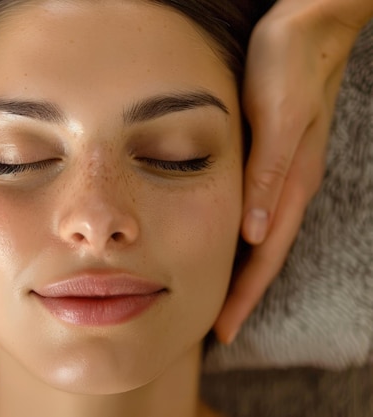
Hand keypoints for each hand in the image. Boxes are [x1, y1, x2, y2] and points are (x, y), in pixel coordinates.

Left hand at [214, 0, 371, 342]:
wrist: (305, 27)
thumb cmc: (288, 68)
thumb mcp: (278, 119)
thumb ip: (270, 175)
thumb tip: (256, 233)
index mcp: (290, 182)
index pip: (265, 254)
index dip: (244, 293)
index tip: (224, 328)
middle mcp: (288, 185)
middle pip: (263, 254)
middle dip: (242, 293)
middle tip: (219, 327)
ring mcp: (282, 172)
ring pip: (260, 236)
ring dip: (241, 270)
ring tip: (220, 297)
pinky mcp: (272, 156)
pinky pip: (256, 210)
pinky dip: (241, 237)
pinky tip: (229, 242)